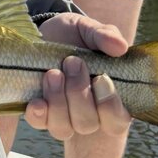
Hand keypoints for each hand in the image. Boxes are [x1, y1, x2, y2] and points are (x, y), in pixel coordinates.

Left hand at [24, 13, 131, 140]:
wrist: (46, 33)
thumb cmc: (76, 36)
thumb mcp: (90, 29)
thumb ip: (106, 36)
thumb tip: (120, 47)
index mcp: (110, 99)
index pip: (117, 121)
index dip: (109, 106)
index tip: (100, 78)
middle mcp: (88, 115)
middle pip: (87, 124)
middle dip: (78, 93)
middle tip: (72, 62)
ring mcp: (63, 116)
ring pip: (63, 128)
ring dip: (58, 101)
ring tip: (52, 73)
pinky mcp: (41, 113)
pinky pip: (39, 123)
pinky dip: (38, 114)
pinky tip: (37, 101)